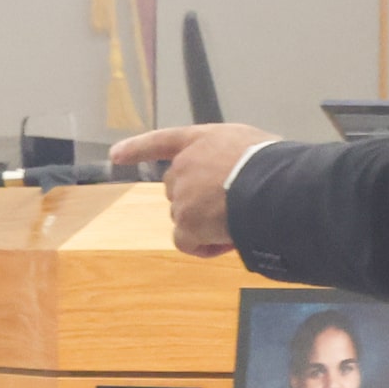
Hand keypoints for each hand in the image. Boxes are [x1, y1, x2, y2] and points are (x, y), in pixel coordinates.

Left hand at [109, 123, 275, 257]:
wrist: (273, 185)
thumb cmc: (273, 164)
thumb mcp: (250, 144)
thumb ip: (229, 157)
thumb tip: (238, 178)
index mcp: (200, 141)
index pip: (161, 142)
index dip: (137, 149)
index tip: (115, 155)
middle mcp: (183, 165)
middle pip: (177, 189)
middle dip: (198, 202)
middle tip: (230, 208)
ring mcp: (181, 194)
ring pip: (185, 218)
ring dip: (205, 225)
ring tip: (236, 221)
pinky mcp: (185, 221)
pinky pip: (187, 242)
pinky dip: (203, 247)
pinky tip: (226, 240)